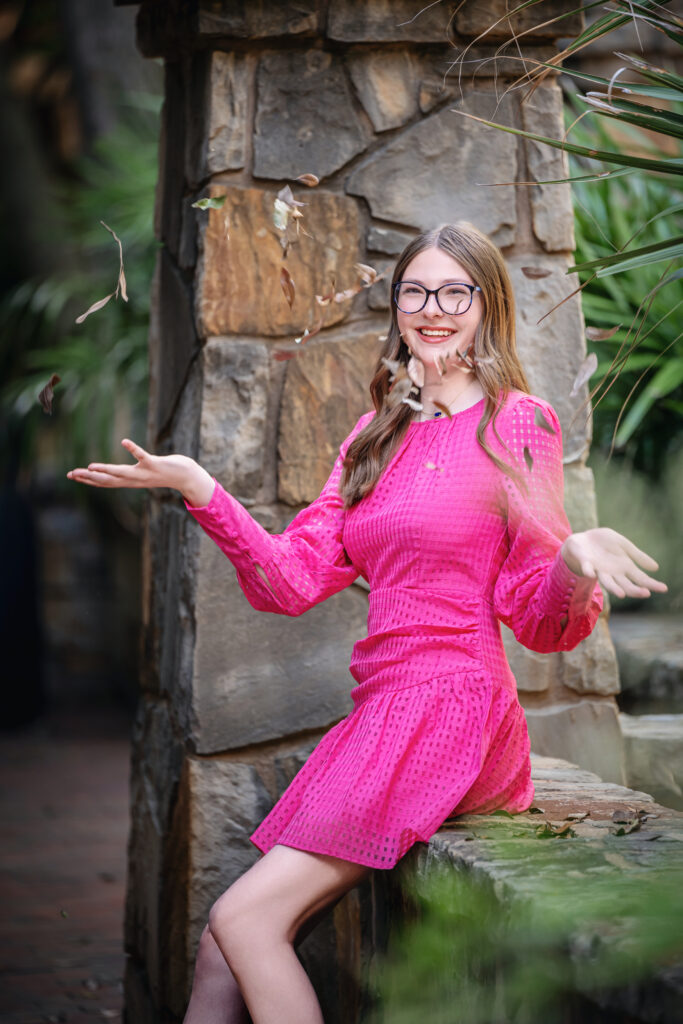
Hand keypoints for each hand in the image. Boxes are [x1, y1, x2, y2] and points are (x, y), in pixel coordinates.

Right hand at [66, 439, 213, 504]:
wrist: (186, 477)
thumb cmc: (164, 472)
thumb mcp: (142, 474)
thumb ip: (129, 473)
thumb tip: (116, 472)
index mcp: (130, 481)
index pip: (105, 482)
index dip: (88, 480)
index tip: (73, 475)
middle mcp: (135, 480)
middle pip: (108, 480)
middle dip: (89, 478)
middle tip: (72, 474)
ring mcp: (145, 473)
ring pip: (121, 472)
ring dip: (106, 470)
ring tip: (90, 466)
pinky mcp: (155, 464)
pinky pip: (142, 456)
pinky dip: (133, 449)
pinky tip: (124, 441)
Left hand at [561, 527, 667, 598]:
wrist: (583, 540)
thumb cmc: (605, 544)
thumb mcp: (624, 545)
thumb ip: (638, 556)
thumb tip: (656, 568)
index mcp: (624, 567)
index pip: (640, 578)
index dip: (651, 584)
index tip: (664, 588)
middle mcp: (613, 573)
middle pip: (626, 585)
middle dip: (635, 590)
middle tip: (646, 593)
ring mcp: (599, 570)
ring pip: (608, 582)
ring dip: (614, 588)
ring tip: (622, 594)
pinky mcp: (585, 563)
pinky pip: (587, 568)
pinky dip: (588, 571)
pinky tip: (591, 573)